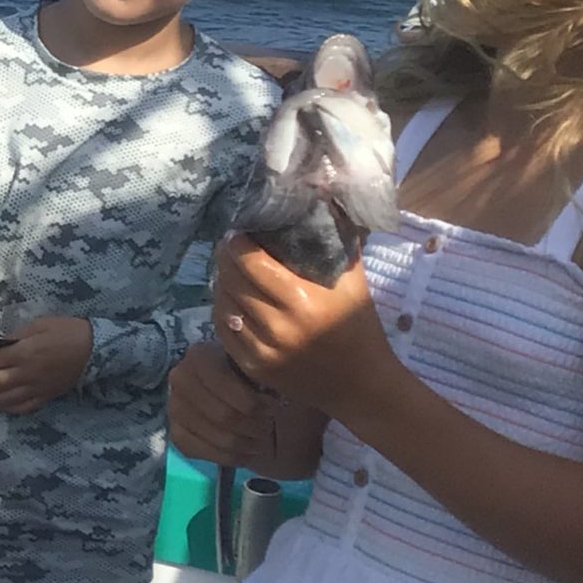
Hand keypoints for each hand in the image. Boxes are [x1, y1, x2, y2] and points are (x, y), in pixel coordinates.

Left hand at [0, 314, 91, 415]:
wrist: (96, 349)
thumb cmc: (67, 331)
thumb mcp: (40, 323)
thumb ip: (15, 334)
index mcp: (26, 354)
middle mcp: (28, 375)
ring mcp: (36, 389)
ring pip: (4, 400)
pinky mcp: (45, 397)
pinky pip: (22, 408)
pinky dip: (5, 408)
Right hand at [167, 341, 280, 466]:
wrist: (239, 397)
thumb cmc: (253, 379)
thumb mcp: (261, 368)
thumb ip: (263, 374)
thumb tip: (273, 393)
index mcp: (199, 355)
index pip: (222, 383)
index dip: (252, 401)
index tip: (274, 407)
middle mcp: (180, 378)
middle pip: (222, 415)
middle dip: (253, 426)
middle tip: (269, 426)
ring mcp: (175, 407)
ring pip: (217, 437)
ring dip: (246, 443)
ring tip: (262, 440)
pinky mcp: (176, 433)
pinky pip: (204, 452)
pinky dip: (230, 456)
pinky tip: (246, 452)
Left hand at [212, 237, 398, 418]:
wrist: (361, 384)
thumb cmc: (360, 326)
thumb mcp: (353, 280)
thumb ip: (336, 240)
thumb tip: (321, 198)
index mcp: (302, 299)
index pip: (251, 263)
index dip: (237, 244)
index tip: (237, 234)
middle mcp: (278, 325)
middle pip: (231, 282)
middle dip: (226, 261)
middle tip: (229, 250)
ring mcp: (263, 349)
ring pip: (223, 305)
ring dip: (221, 285)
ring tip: (230, 274)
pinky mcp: (254, 367)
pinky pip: (223, 332)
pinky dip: (223, 312)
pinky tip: (232, 302)